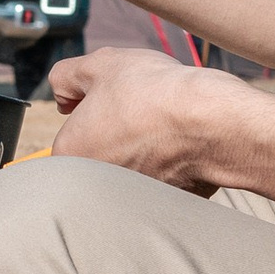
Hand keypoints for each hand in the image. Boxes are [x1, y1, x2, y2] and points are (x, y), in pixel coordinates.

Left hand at [45, 46, 246, 193]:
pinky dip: (167, 165)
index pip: (70, 132)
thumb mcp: (99, 65)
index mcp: (70, 154)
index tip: (113, 99)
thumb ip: (66, 76)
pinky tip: (180, 145)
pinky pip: (160, 181)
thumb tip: (61, 88)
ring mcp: (128, 200)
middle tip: (139, 112)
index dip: (90, 109)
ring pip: (130, 166)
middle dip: (116, 132)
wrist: (213, 123)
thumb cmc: (154, 93)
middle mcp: (93, 186)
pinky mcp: (163, 208)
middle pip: (99, 152)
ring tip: (162, 127)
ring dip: (141, 148)